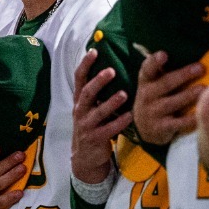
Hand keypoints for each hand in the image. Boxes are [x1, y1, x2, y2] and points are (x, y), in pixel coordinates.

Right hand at [71, 52, 131, 184]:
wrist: (84, 157)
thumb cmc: (92, 126)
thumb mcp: (90, 108)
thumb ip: (97, 92)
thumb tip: (112, 67)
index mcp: (79, 100)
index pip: (79, 78)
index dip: (85, 65)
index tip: (94, 51)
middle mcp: (80, 111)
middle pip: (87, 93)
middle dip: (98, 81)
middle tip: (111, 71)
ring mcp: (86, 126)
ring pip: (97, 112)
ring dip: (111, 102)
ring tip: (124, 94)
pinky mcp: (94, 139)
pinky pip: (107, 130)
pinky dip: (118, 123)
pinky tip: (129, 116)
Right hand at [132, 50, 205, 146]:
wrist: (143, 128)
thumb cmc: (156, 98)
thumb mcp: (154, 84)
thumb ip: (165, 71)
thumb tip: (191, 51)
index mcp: (146, 81)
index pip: (147, 69)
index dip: (154, 61)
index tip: (164, 54)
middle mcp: (147, 95)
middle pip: (165, 83)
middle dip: (183, 75)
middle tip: (200, 68)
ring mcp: (153, 112)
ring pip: (172, 102)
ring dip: (189, 95)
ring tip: (204, 89)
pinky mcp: (161, 128)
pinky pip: (177, 123)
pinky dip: (190, 120)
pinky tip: (202, 115)